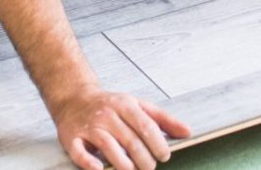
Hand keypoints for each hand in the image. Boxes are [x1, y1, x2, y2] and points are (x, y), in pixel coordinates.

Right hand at [54, 87, 191, 169]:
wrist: (74, 98)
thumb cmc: (111, 105)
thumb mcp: (138, 105)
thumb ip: (163, 119)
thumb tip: (187, 132)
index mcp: (125, 105)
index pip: (145, 126)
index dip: (157, 144)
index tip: (165, 156)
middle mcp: (107, 115)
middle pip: (130, 140)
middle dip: (144, 159)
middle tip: (149, 168)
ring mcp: (90, 127)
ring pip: (109, 147)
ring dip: (124, 164)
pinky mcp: (72, 138)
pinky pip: (80, 153)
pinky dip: (89, 163)